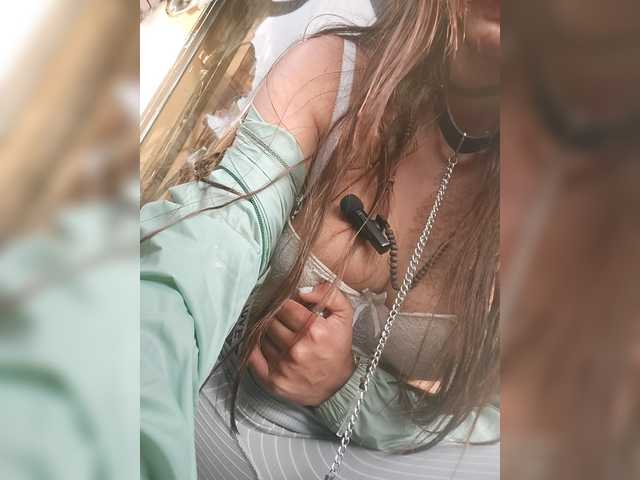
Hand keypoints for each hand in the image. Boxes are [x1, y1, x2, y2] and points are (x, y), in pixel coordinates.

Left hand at [248, 283, 354, 406]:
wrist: (336, 385)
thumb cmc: (338, 347)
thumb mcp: (344, 315)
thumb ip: (329, 294)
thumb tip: (303, 289)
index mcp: (314, 330)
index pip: (285, 306)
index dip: (285, 304)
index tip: (289, 307)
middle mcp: (297, 348)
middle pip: (272, 320)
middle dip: (276, 317)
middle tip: (282, 319)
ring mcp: (283, 366)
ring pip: (262, 336)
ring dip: (267, 332)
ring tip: (278, 333)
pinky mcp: (272, 381)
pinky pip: (252, 356)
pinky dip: (255, 347)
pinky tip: (264, 343)